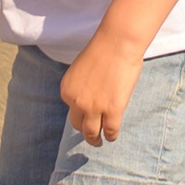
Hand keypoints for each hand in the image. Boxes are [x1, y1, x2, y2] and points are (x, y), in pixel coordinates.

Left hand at [57, 34, 145, 148]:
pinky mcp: (112, 110)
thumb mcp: (82, 69)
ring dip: (94, 140)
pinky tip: (113, 137)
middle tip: (91, 134)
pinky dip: (111, 136)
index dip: (81, 112)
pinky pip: (110, 130)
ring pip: (91, 132)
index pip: (72, 108)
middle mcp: (76, 101)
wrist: (117, 43)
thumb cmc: (104, 49)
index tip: (88, 115)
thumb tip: (92, 95)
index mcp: (67, 90)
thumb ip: (83, 85)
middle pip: (78, 124)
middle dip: (84, 130)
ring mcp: (93, 108)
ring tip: (98, 142)